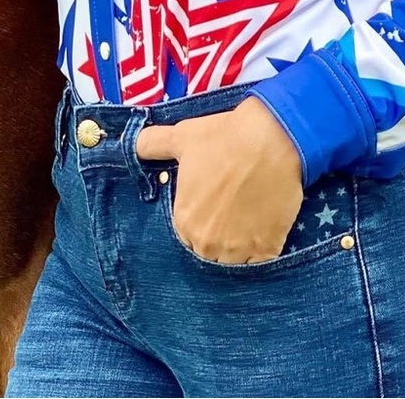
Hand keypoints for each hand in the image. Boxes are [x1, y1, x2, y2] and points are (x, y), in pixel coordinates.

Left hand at [136, 97, 302, 264]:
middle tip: (231, 215)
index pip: (185, 237)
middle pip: (208, 253)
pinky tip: (264, 234)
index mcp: (184, 221)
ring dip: (237, 251)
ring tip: (248, 226)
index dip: (198, 223)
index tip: (211, 208)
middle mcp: (206, 243)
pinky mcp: (267, 249)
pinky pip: (260, 267)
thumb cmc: (225, 137)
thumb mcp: (182, 137)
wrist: (271, 139)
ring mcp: (238, 250)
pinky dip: (260, 256)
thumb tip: (133, 144)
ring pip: (233, 264)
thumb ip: (153, 144)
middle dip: (216, 239)